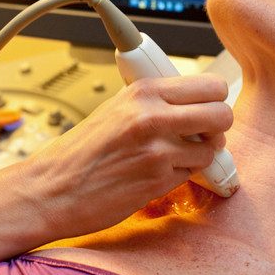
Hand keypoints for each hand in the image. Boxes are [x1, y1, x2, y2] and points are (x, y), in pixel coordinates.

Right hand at [0, 75, 231, 274]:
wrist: (52, 189)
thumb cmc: (80, 152)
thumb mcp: (116, 108)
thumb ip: (154, 101)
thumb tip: (190, 99)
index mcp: (144, 92)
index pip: (210, 85)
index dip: (214, 98)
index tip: (209, 105)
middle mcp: (153, 117)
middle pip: (222, 114)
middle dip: (219, 126)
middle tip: (205, 133)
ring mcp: (158, 151)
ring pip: (212, 149)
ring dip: (201, 155)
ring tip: (176, 155)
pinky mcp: (158, 181)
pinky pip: (192, 174)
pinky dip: (182, 175)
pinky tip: (159, 173)